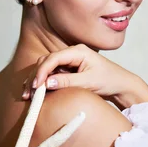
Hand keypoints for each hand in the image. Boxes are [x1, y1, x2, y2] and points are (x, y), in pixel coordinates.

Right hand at [21, 43, 135, 104]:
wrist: (120, 85)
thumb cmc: (109, 80)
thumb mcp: (89, 82)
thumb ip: (67, 81)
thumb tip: (47, 83)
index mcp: (77, 51)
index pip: (53, 58)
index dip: (42, 71)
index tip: (36, 86)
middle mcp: (71, 53)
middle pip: (46, 61)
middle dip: (35, 76)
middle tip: (27, 93)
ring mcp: (68, 61)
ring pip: (46, 68)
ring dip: (36, 80)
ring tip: (28, 95)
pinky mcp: (67, 70)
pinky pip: (51, 74)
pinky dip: (43, 83)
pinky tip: (36, 93)